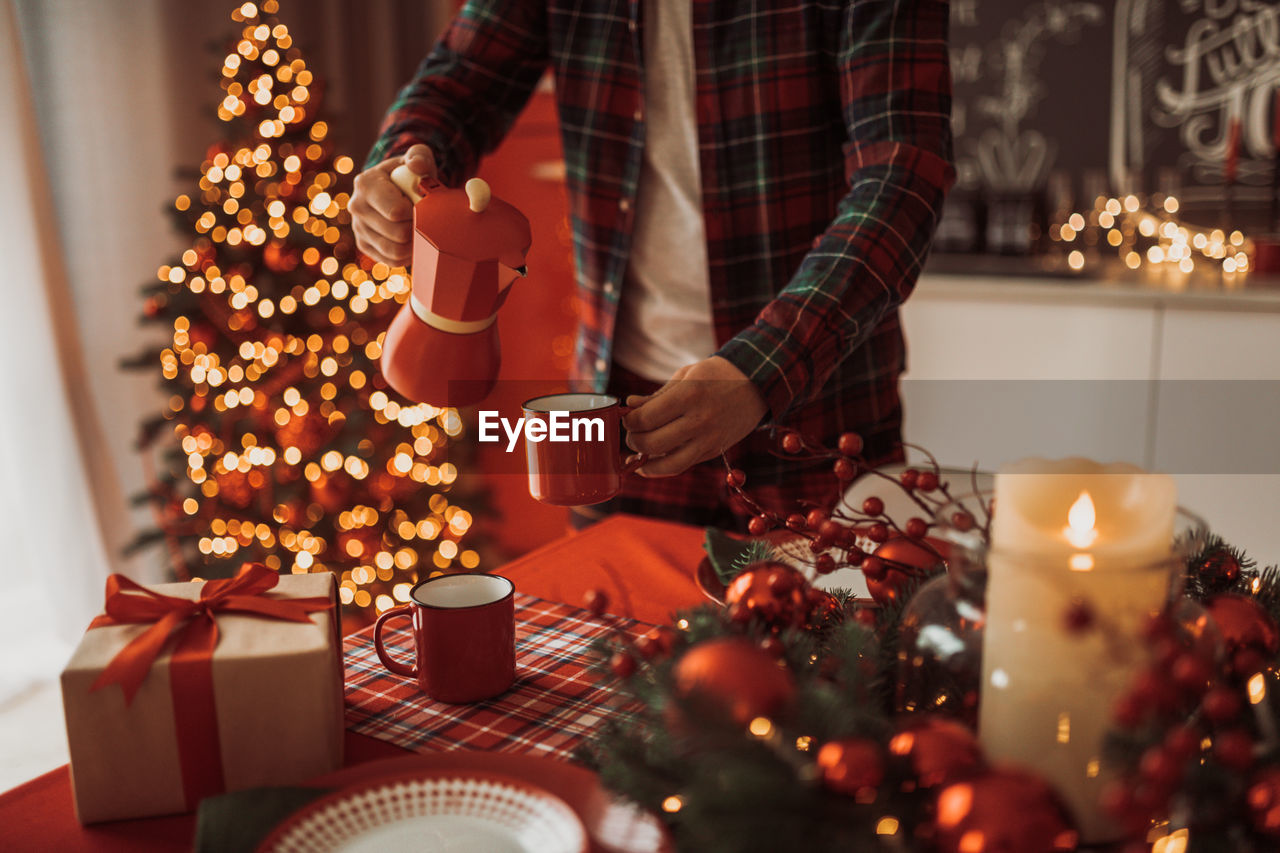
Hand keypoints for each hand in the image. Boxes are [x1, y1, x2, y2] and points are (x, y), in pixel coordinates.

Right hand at [349, 144, 437, 266]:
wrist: (396, 188)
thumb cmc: (410, 173)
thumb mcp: (418, 158)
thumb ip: (420, 156)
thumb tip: (416, 167)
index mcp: (366, 184)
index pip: (396, 212)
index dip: (417, 212)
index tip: (423, 204)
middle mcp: (356, 207)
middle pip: (398, 234)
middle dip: (418, 228)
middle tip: (426, 219)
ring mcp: (358, 228)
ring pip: (395, 251)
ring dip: (415, 244)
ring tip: (422, 230)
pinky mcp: (364, 245)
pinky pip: (391, 261)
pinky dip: (407, 255)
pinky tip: (413, 240)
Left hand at [622, 356, 766, 476]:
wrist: (757, 385)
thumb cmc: (717, 376)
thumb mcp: (686, 376)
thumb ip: (657, 395)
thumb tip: (630, 406)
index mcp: (690, 395)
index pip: (647, 418)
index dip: (630, 421)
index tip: (627, 417)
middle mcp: (700, 420)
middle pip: (652, 443)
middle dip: (633, 440)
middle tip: (631, 433)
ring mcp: (709, 440)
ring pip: (668, 464)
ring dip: (645, 462)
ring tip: (637, 453)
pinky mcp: (713, 452)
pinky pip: (682, 465)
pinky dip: (663, 466)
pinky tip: (652, 460)